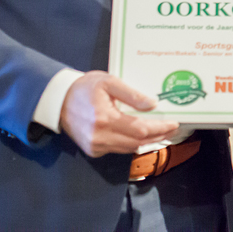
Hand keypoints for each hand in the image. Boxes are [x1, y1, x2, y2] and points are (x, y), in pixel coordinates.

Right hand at [59, 71, 178, 156]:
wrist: (58, 100)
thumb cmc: (85, 87)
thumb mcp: (109, 82)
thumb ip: (132, 95)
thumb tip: (153, 105)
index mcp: (105, 119)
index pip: (140, 130)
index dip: (159, 128)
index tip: (173, 124)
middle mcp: (100, 137)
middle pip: (137, 143)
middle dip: (157, 136)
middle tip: (172, 129)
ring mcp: (95, 146)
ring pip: (129, 148)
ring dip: (146, 142)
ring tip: (161, 132)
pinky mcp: (92, 150)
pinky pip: (118, 149)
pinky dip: (132, 144)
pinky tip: (142, 136)